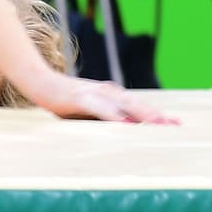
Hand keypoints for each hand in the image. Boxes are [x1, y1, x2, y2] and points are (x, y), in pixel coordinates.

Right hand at [26, 72, 176, 122]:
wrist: (37, 80)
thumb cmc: (62, 99)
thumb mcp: (86, 110)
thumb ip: (103, 117)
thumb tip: (120, 130)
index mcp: (110, 94)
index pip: (138, 104)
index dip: (156, 114)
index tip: (174, 124)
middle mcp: (106, 91)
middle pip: (137, 104)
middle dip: (156, 116)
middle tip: (174, 126)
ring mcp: (93, 93)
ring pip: (124, 104)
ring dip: (142, 115)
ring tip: (158, 125)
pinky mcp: (79, 97)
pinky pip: (101, 108)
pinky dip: (114, 116)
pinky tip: (125, 124)